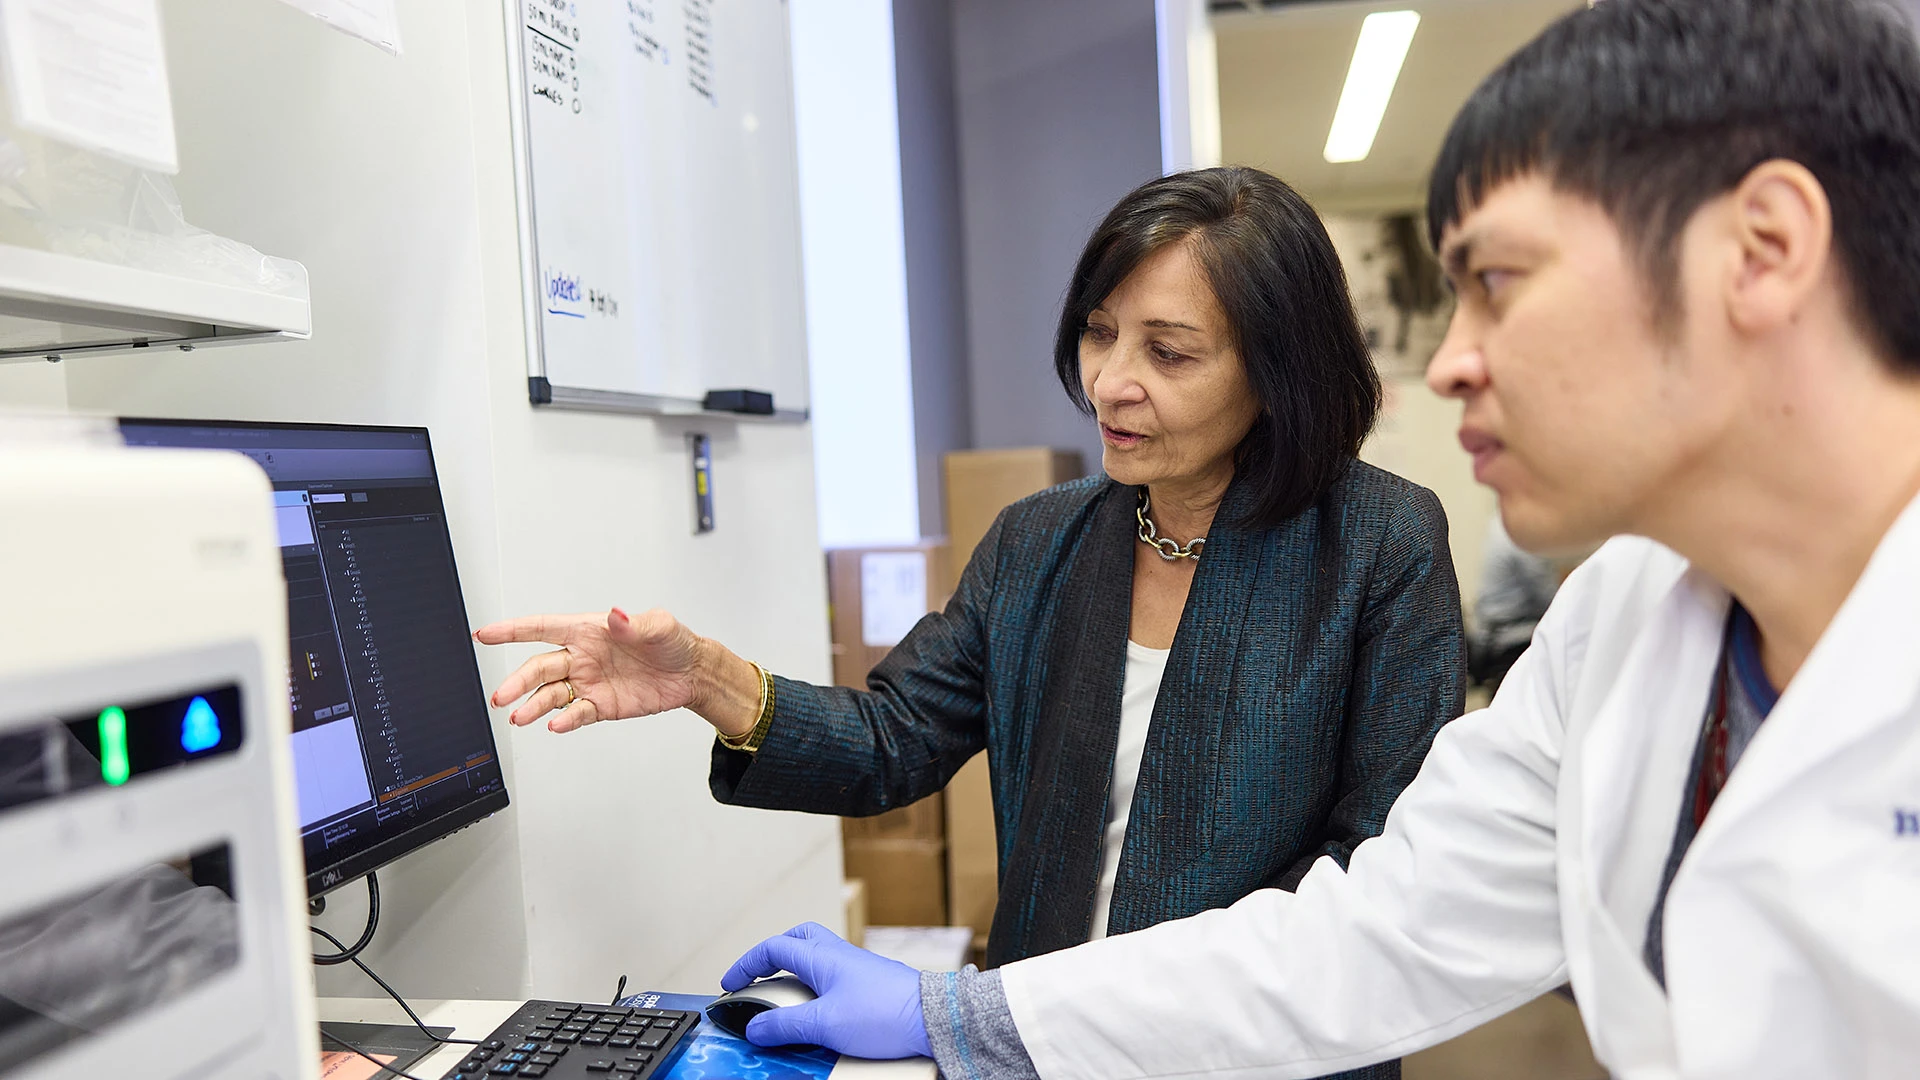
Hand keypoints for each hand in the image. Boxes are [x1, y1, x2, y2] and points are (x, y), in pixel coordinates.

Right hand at [473, 607, 710, 732]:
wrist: (691, 674)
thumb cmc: (672, 642)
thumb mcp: (659, 626)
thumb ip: (635, 624)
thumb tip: (616, 617)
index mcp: (587, 630)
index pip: (541, 628)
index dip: (511, 630)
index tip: (484, 634)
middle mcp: (581, 656)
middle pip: (539, 667)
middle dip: (517, 681)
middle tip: (501, 696)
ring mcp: (588, 682)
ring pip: (550, 694)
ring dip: (532, 706)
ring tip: (518, 717)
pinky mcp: (600, 706)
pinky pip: (575, 714)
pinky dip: (564, 721)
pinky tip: (555, 726)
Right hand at [721, 923, 931, 1059]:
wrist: (933, 1018)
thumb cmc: (885, 1013)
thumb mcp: (824, 1024)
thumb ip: (785, 1025)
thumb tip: (755, 1027)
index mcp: (822, 957)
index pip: (773, 948)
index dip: (746, 964)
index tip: (729, 983)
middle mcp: (839, 956)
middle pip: (798, 939)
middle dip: (772, 954)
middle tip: (758, 977)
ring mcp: (857, 968)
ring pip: (817, 957)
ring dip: (795, 972)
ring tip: (783, 998)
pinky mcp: (871, 985)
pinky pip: (834, 977)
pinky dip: (816, 987)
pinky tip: (816, 1010)